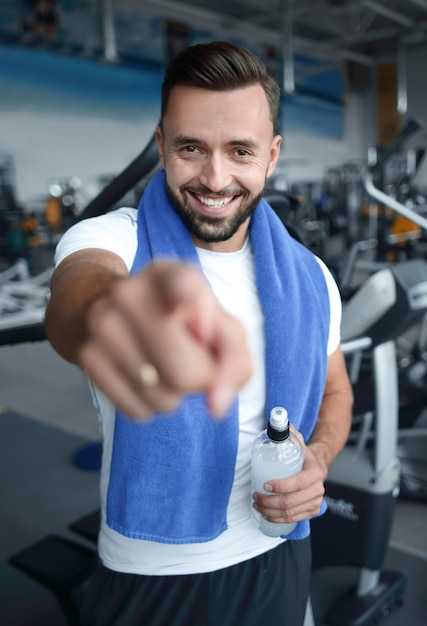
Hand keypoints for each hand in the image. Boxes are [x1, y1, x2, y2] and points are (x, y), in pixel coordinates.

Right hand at [77, 261, 251, 419]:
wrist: (108, 307)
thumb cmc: (178, 318)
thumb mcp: (215, 321)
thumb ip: (233, 357)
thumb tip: (216, 406)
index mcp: (169, 274)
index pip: (182, 285)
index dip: (192, 301)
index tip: (202, 323)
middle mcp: (130, 292)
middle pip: (187, 374)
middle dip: (200, 378)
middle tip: (190, 357)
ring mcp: (103, 323)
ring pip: (164, 398)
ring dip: (174, 393)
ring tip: (162, 363)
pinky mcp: (87, 355)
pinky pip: (139, 410)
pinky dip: (149, 403)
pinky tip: (143, 376)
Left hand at [252, 426, 325, 524]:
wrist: (319, 465)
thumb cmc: (305, 455)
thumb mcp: (298, 441)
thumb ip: (288, 432)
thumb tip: (277, 422)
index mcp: (315, 472)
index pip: (297, 483)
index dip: (280, 486)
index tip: (265, 485)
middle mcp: (318, 490)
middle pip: (291, 502)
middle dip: (269, 502)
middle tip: (255, 497)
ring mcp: (316, 502)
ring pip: (290, 514)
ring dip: (270, 512)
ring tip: (257, 505)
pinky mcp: (312, 511)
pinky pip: (294, 520)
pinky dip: (278, 520)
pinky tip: (267, 515)